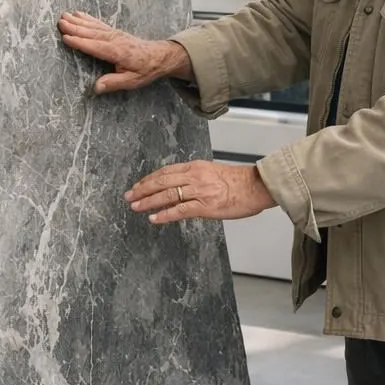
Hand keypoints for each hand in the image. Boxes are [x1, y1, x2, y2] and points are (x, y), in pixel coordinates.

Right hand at [57, 11, 190, 93]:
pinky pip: (98, 24)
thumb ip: (113, 83)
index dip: (80, 42)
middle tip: (60, 22)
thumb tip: (96, 87)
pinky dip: (88, 18)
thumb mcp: (132, 81)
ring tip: (64, 16)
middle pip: (91, 33)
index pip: (95, 46)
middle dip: (75, 27)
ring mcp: (114, 34)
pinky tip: (79, 14)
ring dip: (78, 21)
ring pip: (93, 26)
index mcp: (117, 52)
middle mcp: (114, 40)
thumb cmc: (145, 70)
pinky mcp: (114, 32)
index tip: (65, 37)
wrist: (159, 56)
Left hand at [125, 160, 276, 224]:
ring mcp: (199, 191)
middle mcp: (194, 176)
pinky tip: (153, 218)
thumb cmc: (238, 182)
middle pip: (162, 181)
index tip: (138, 185)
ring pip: (167, 194)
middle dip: (143, 189)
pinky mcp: (205, 206)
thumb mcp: (212, 173)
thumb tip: (181, 187)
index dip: (149, 179)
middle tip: (129, 196)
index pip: (166, 171)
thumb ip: (196, 178)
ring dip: (148, 201)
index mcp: (196, 167)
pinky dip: (164, 214)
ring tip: (135, 207)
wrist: (256, 187)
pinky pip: (180, 210)